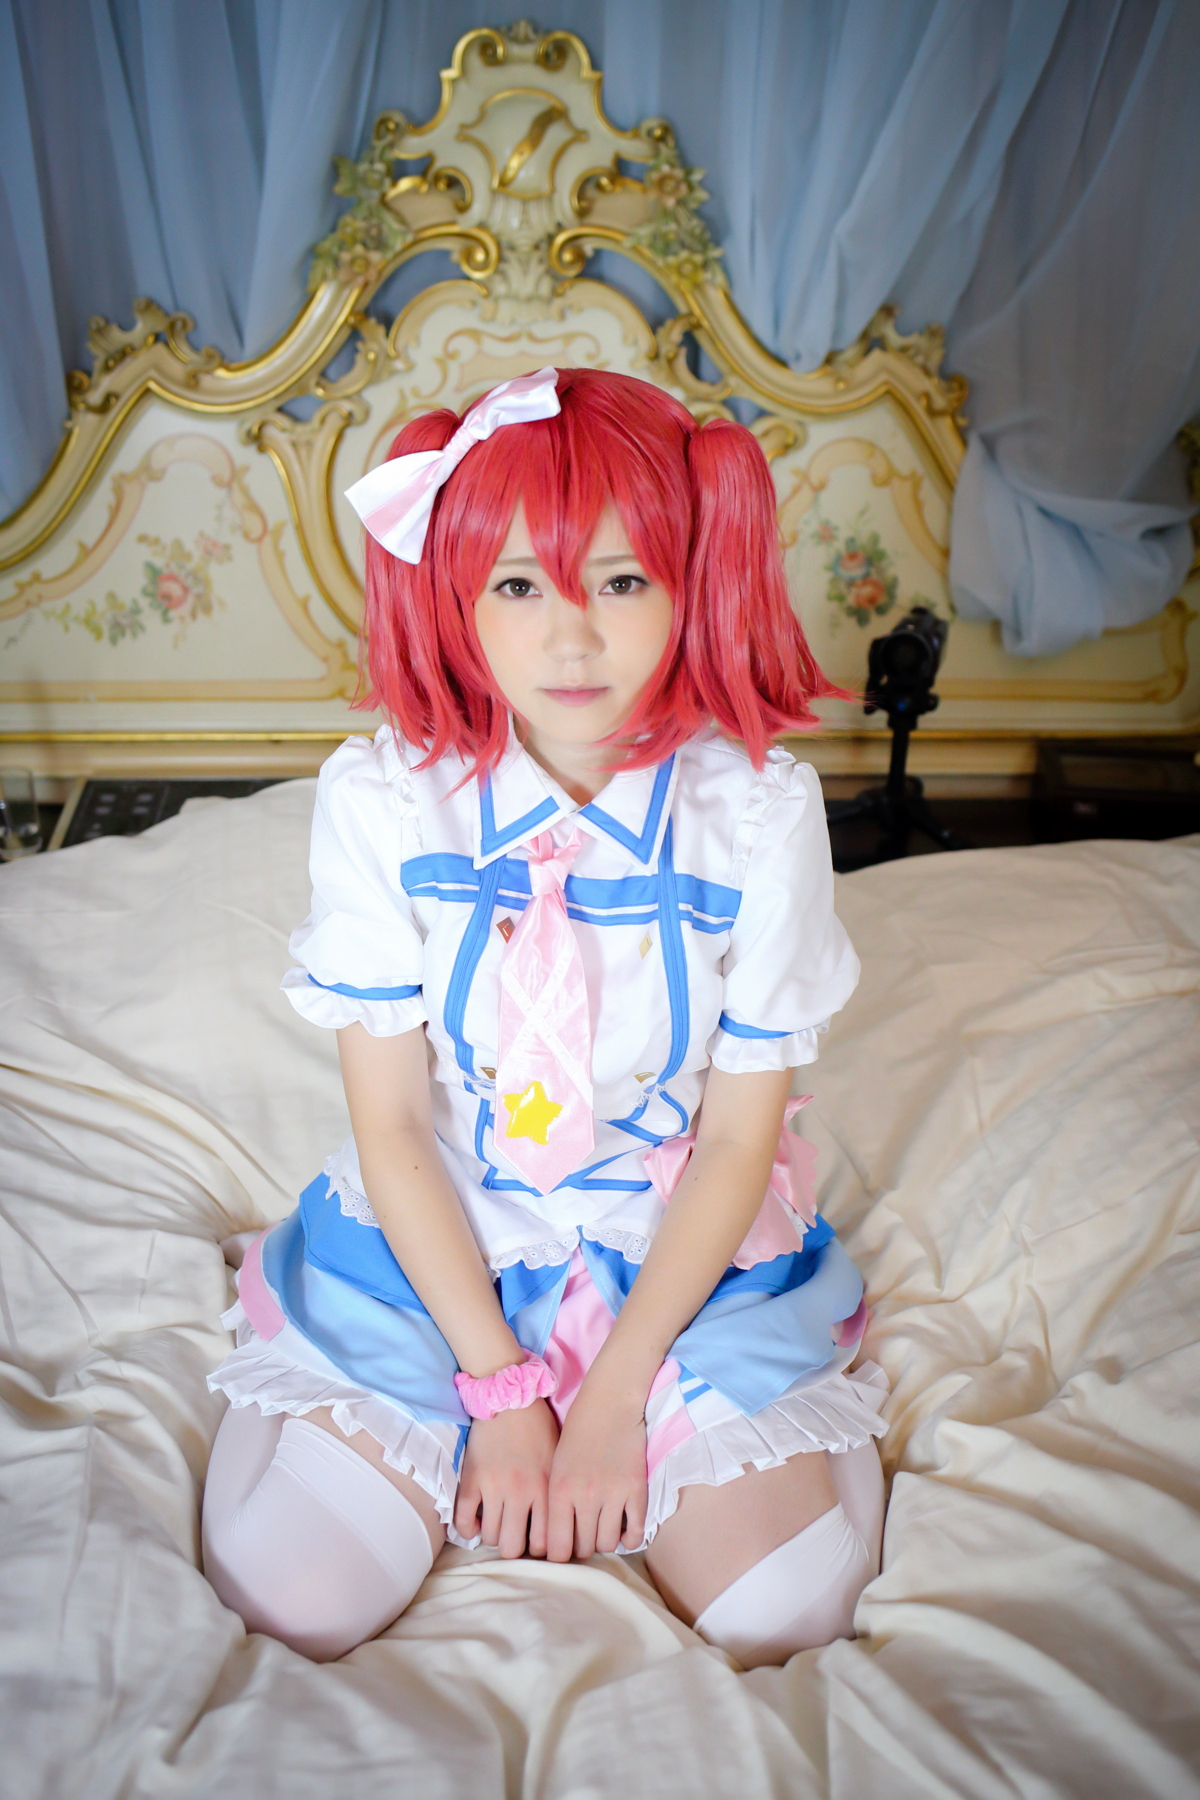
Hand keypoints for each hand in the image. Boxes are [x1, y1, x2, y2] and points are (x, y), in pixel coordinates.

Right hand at [454, 1397, 558, 1557]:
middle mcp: (520, 1492)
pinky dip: (468, 1529)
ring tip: (497, 1525)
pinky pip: (464, 1520)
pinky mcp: (471, 1479)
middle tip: (516, 1537)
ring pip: (490, 1537)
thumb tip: (563, 1526)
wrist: (509, 1397)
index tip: (537, 1543)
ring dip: (493, 1535)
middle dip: (514, 1547)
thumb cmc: (539, 1427)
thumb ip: (558, 1494)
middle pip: (513, 1548)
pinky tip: (475, 1524)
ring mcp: (493, 1487)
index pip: (544, 1543)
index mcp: (546, 1488)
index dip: (540, 1551)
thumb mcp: (559, 1461)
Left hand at [547, 1380, 647, 1560]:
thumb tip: (553, 1537)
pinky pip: (635, 1533)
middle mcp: (584, 1496)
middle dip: (582, 1547)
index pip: (556, 1547)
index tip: (562, 1549)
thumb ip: (554, 1501)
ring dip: (604, 1540)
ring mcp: (612, 1494)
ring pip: (608, 1544)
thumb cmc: (577, 1430)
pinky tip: (625, 1531)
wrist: (609, 1401)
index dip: (558, 1555)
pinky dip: (630, 1539)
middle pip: (583, 1548)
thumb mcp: (554, 1465)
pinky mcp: (636, 1490)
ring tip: (602, 1529)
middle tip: (583, 1536)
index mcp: (559, 1490)